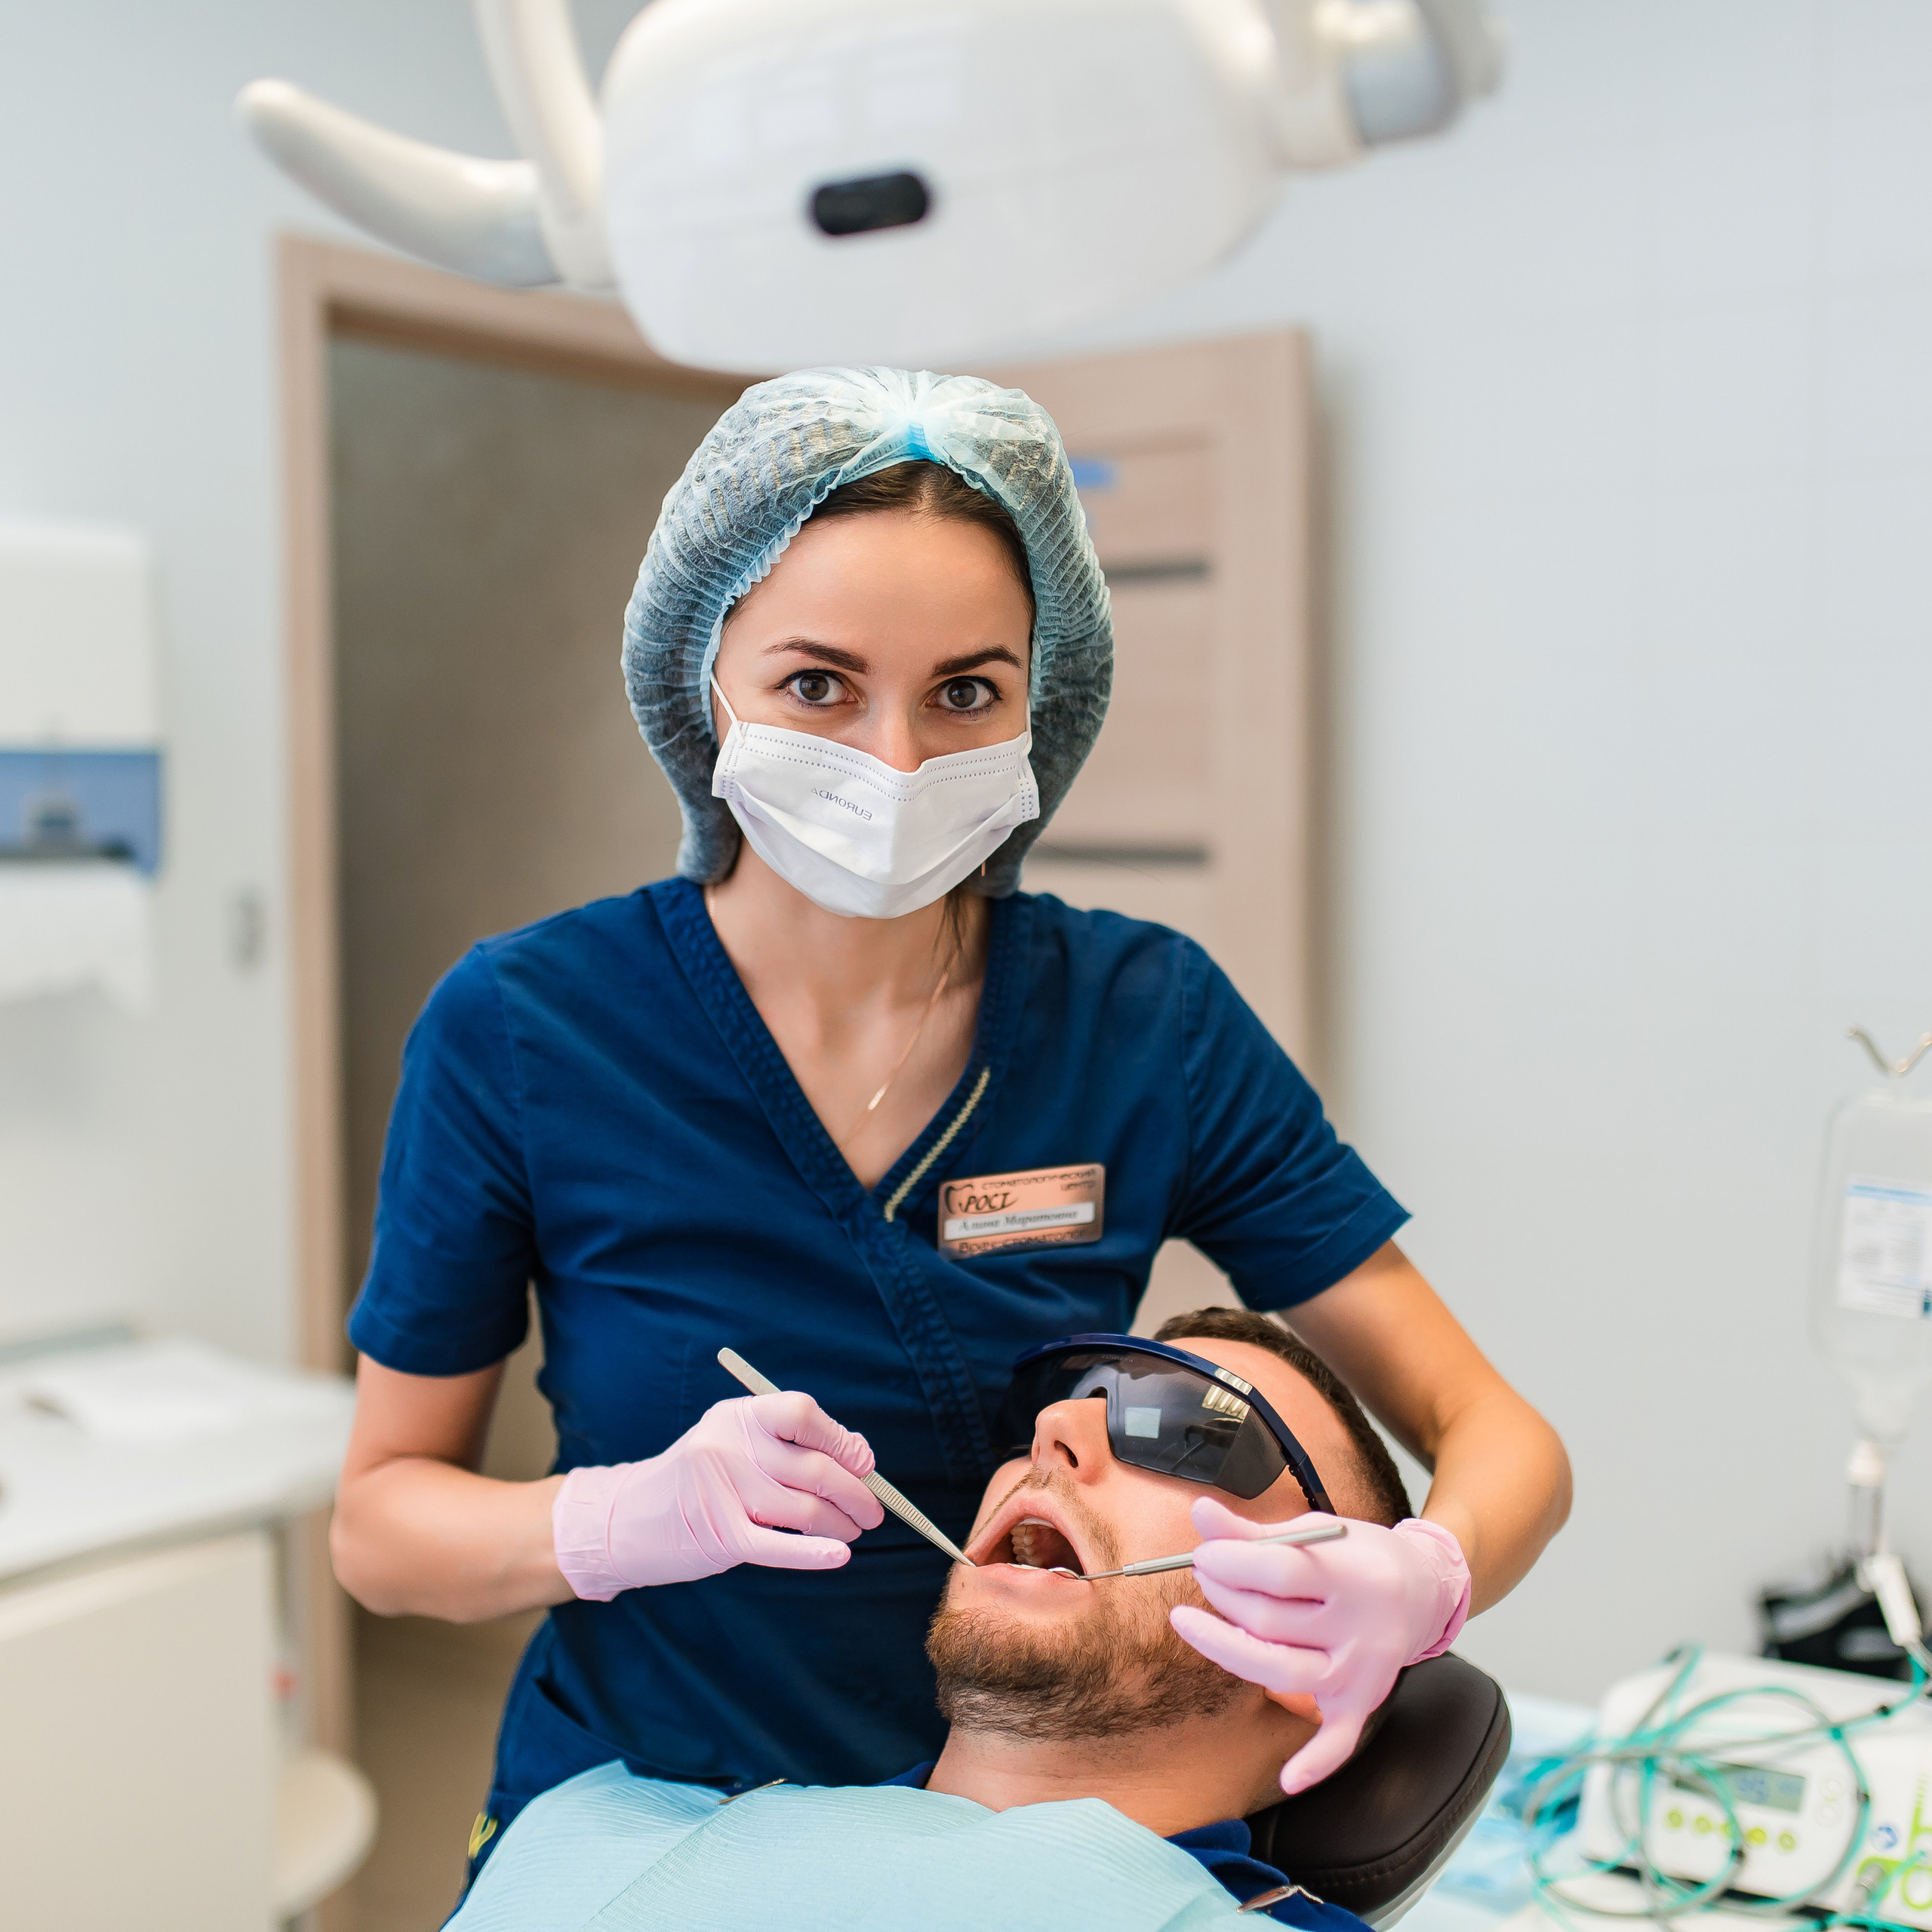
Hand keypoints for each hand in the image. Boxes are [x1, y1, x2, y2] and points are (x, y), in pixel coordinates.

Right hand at [552, 1392, 885, 1599]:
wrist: (629, 1521)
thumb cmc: (700, 1480)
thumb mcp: (737, 1445)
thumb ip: (792, 1445)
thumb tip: (861, 1455)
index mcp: (737, 1416)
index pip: (801, 1413)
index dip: (840, 1440)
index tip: (863, 1462)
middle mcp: (727, 1447)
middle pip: (812, 1467)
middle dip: (855, 1492)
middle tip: (874, 1511)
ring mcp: (721, 1492)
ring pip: (804, 1509)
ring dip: (840, 1524)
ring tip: (852, 1531)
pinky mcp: (718, 1537)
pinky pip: (778, 1546)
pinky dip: (815, 1552)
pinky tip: (839, 1556)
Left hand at [1169, 1497, 1470, 1793]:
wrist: (1424, 1591)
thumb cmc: (1358, 1556)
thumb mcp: (1314, 1530)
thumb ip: (1253, 1530)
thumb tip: (1198, 1512)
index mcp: (1353, 1573)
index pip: (1277, 1569)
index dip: (1228, 1559)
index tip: (1203, 1551)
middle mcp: (1361, 1626)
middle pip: (1270, 1619)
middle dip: (1222, 1594)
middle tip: (1204, 1574)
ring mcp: (1363, 1670)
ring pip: (1282, 1673)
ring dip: (1227, 1650)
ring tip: (1192, 1623)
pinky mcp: (1363, 1701)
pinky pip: (1339, 1740)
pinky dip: (1315, 1763)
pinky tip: (1287, 1778)